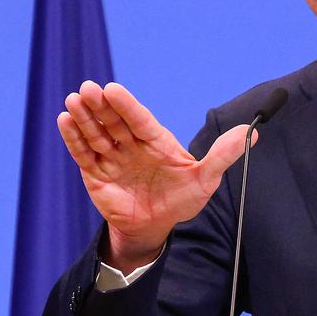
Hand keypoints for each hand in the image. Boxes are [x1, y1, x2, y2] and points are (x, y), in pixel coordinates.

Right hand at [58, 81, 253, 271]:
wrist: (154, 227)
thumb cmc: (180, 200)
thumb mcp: (205, 180)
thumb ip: (223, 156)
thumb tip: (252, 133)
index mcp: (156, 140)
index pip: (139, 119)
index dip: (126, 105)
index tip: (112, 89)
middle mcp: (131, 144)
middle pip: (114, 121)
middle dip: (100, 106)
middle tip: (87, 88)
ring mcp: (112, 156)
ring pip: (96, 133)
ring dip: (84, 117)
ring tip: (73, 100)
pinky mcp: (95, 172)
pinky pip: (83, 153)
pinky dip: (73, 138)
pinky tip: (64, 120)